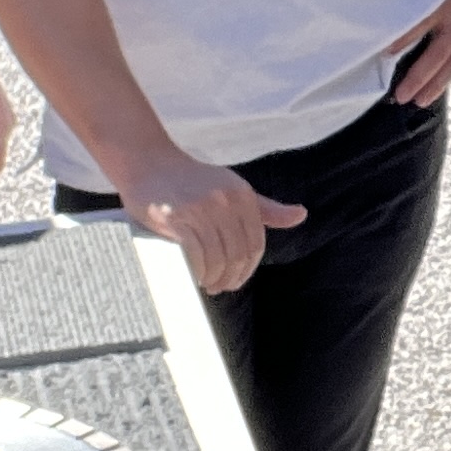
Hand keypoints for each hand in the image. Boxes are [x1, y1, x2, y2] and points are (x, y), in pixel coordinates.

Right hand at [123, 146, 302, 294]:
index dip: (247, 270)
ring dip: (212, 279)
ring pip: (217, 259)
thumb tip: (301, 215)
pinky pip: (194, 255)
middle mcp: (224, 200)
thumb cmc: (193, 181)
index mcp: (242, 195)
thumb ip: (266, 208)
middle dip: (230, 279)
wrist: (148, 162)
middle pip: (237, 255)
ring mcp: (199, 208)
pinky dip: (197, 272)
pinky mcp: (174, 217)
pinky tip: (193, 276)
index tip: (234, 280)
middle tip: (218, 287)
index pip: (254, 245)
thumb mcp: (234, 189)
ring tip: (205, 283)